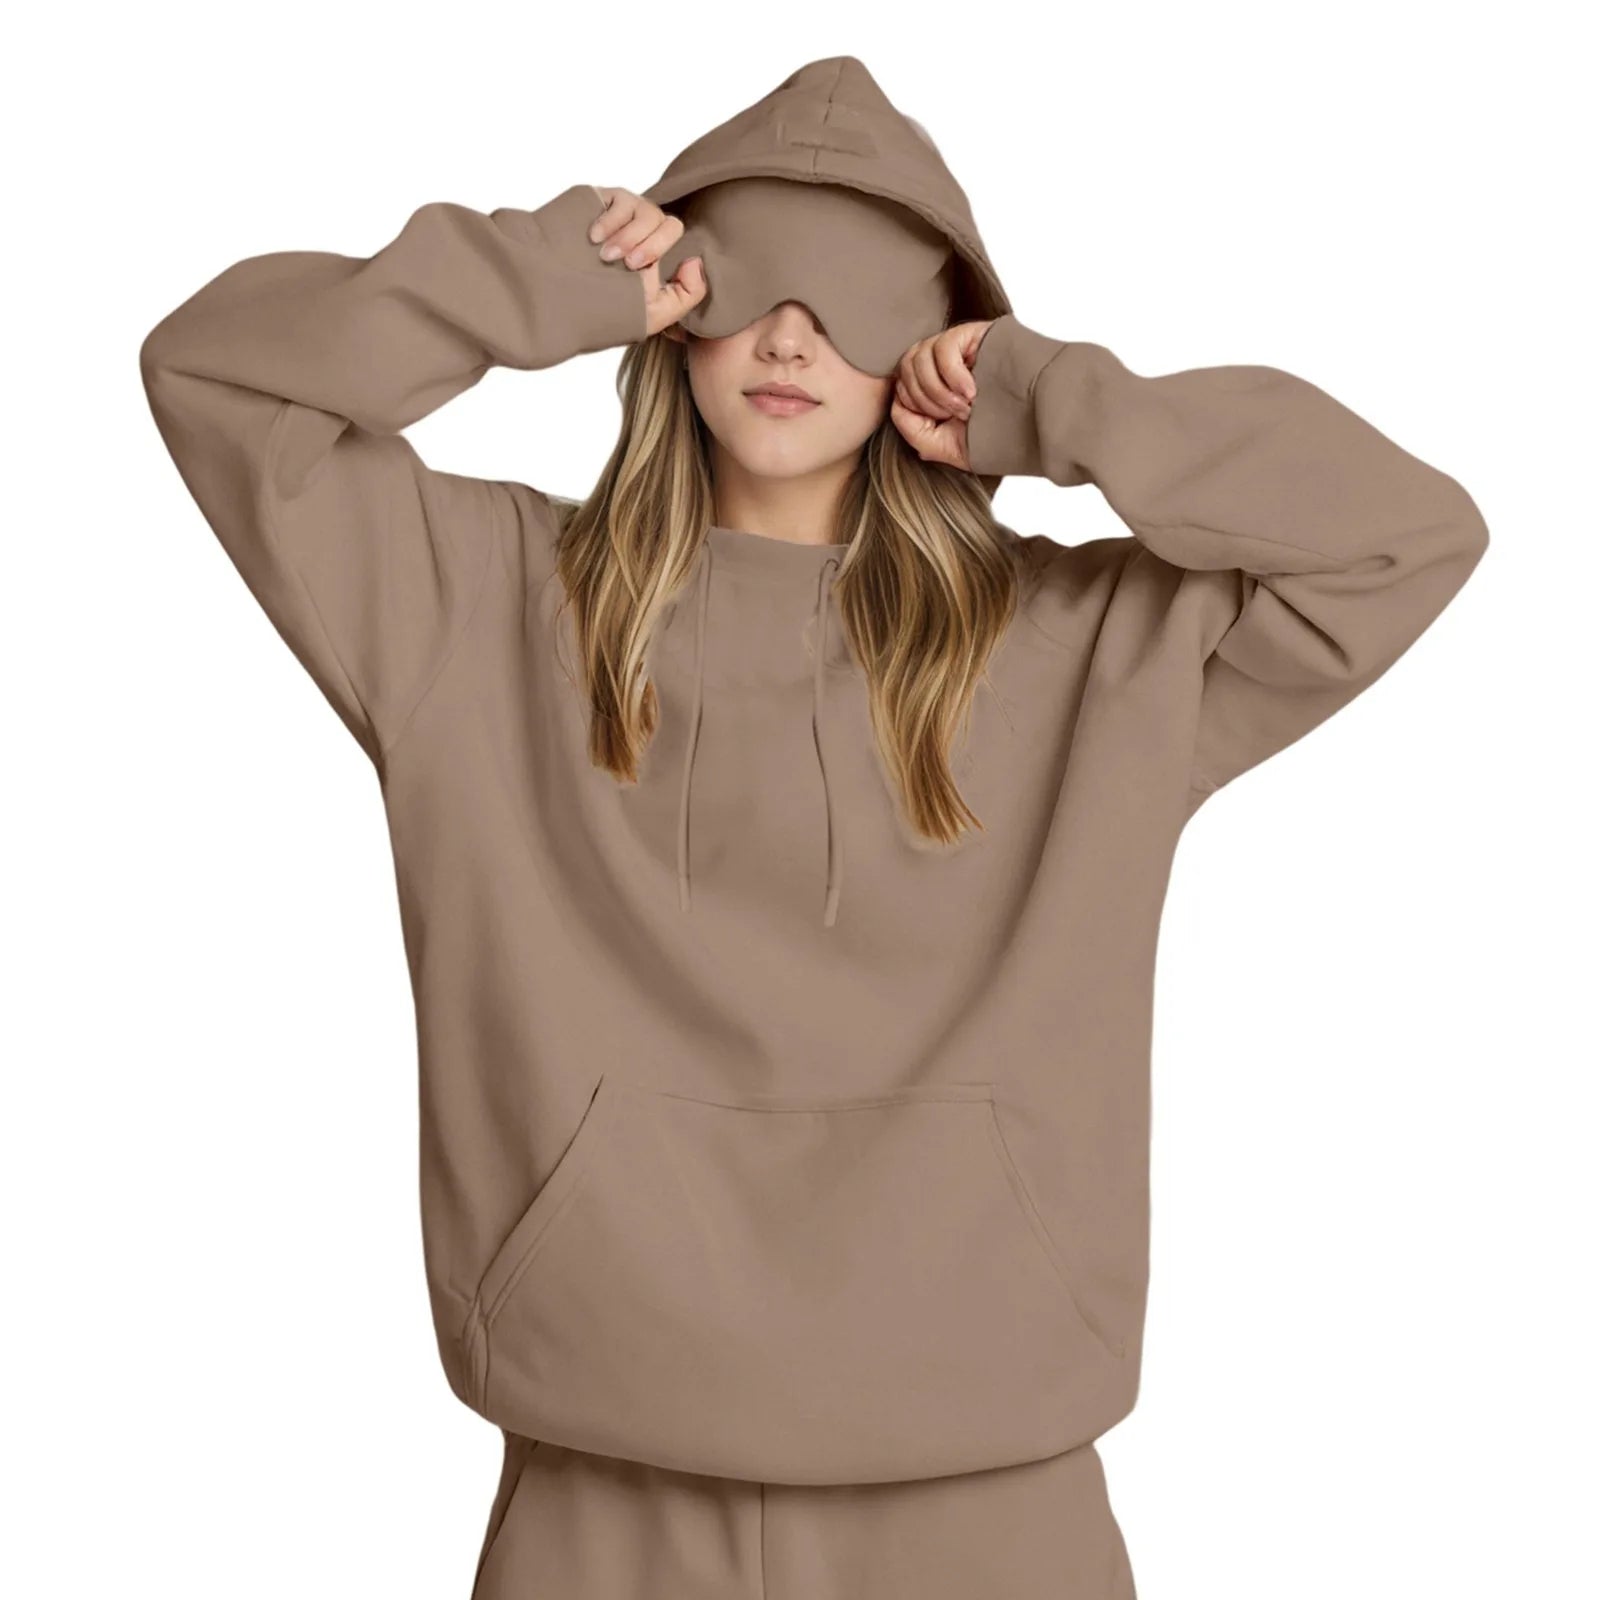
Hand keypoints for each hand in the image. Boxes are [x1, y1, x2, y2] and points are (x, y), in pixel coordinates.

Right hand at [587, 186, 706, 336]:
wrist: (554, 294)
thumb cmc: (602, 309)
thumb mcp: (652, 315)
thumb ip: (686, 296)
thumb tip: (695, 262)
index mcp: (660, 258)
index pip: (681, 246)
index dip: (668, 255)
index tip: (644, 273)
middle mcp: (646, 234)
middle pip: (671, 224)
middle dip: (652, 246)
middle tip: (628, 265)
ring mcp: (626, 216)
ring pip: (650, 212)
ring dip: (630, 237)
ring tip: (607, 257)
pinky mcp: (605, 201)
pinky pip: (622, 200)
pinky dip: (610, 222)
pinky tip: (593, 239)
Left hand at [889, 320, 995, 471]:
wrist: (1039, 423)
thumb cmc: (997, 436)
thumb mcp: (947, 447)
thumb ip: (914, 431)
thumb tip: (897, 406)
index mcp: (933, 390)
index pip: (900, 387)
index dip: (911, 407)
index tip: (941, 423)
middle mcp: (941, 365)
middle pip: (904, 369)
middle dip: (926, 401)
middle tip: (958, 416)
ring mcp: (956, 348)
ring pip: (917, 356)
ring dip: (938, 391)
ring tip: (967, 406)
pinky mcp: (972, 334)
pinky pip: (942, 347)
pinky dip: (952, 375)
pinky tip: (972, 391)